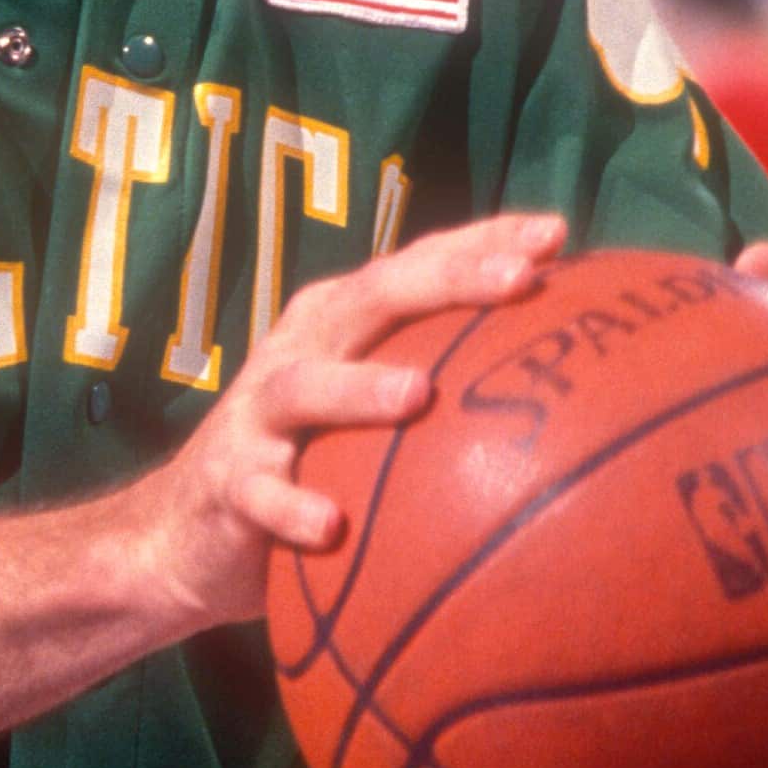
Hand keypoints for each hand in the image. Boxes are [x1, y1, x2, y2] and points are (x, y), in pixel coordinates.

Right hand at [132, 212, 568, 631]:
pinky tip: (330, 526)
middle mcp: (302, 349)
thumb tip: (583, 411)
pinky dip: (291, 506)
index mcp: (343, 324)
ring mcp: (258, 413)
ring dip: (360, 387)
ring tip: (419, 394)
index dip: (483, 242)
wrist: (184, 534)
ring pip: (305, 386)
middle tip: (520, 278)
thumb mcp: (373, 422)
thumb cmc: (310, 465)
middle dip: (448, 279)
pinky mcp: (228, 481)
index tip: (557, 233)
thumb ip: (450, 399)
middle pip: (374, 296)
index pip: (420, 265)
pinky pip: (260, 492)